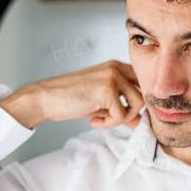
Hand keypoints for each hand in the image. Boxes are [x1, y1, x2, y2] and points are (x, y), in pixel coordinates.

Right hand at [0, 60, 143, 129]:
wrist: (46, 98)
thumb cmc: (71, 99)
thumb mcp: (101, 101)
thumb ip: (122, 107)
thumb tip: (142, 123)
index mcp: (116, 66)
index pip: (142, 84)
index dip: (138, 102)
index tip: (127, 116)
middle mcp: (116, 68)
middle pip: (144, 94)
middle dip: (133, 112)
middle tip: (114, 120)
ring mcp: (113, 77)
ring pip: (138, 104)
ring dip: (121, 118)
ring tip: (102, 119)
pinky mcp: (107, 90)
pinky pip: (121, 115)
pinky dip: (108, 124)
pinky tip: (93, 120)